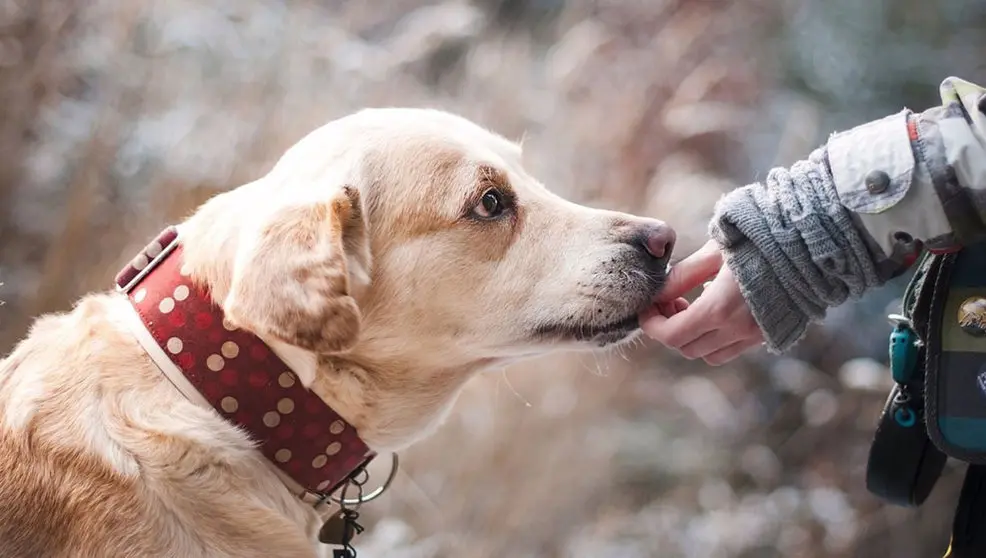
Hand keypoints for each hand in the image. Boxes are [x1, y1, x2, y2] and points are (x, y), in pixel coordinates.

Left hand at [640, 240, 763, 364]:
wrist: (811, 244)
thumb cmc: (759, 239)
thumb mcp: (714, 251)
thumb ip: (683, 276)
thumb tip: (658, 293)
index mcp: (719, 308)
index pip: (671, 335)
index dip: (652, 325)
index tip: (648, 308)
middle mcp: (737, 330)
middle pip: (686, 348)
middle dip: (670, 328)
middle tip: (670, 301)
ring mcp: (755, 335)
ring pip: (709, 354)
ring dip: (693, 337)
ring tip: (692, 306)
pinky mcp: (769, 334)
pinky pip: (732, 349)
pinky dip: (716, 338)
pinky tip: (718, 310)